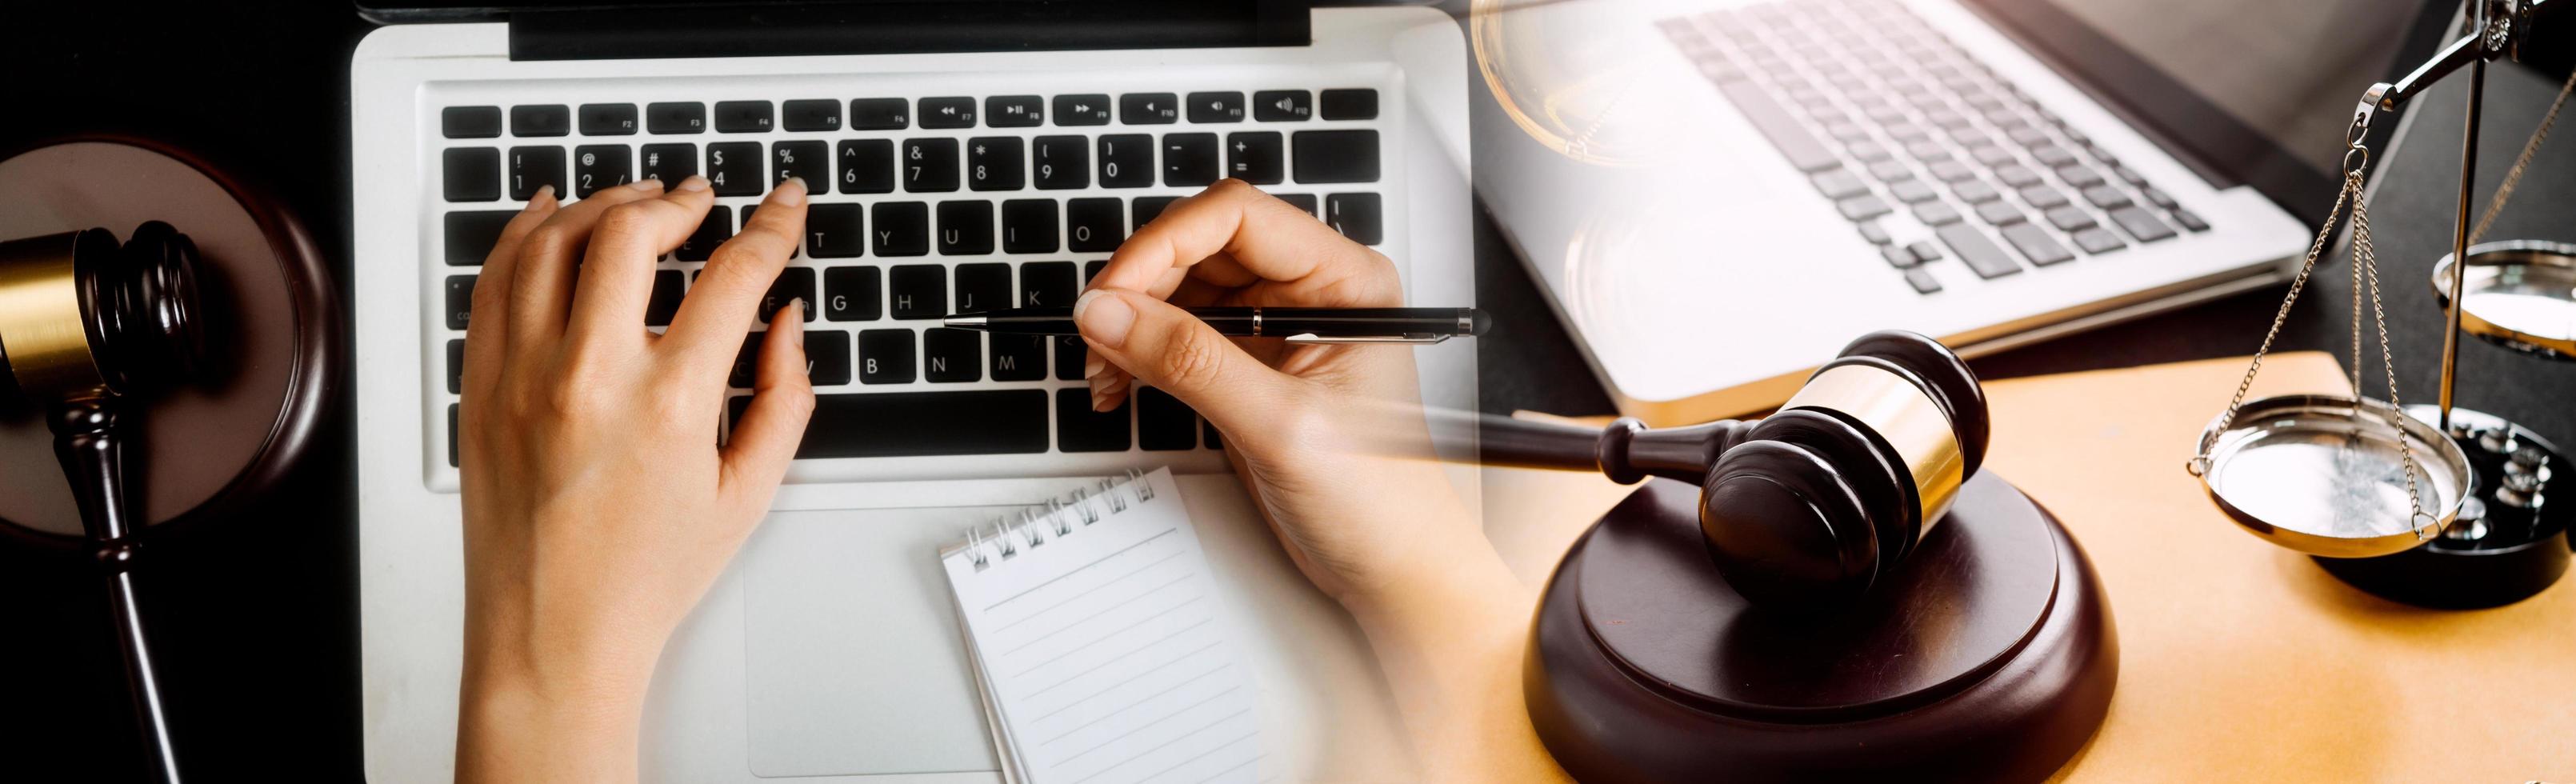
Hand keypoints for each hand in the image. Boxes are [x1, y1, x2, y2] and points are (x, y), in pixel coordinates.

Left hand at [453, 176, 814, 781]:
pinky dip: (525, 233)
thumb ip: (784, 397)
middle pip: (632, 233)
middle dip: (679, 200)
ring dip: (604, 205)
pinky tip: (553, 217)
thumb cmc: (644, 578)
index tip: (782, 205)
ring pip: (555, 241)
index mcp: (670, 404)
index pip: (732, 276)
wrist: (553, 633)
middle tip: (702, 199)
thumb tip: (787, 324)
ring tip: (637, 203)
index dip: (770, 226)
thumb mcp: (748, 493)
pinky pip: (496, 279)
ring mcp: (524, 375)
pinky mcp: (482, 385)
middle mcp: (590, 376)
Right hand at [1077, 180, 1476, 605]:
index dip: (1165, 243)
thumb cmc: (1381, 499)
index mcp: (1346, 281)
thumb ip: (1194, 365)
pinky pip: (1181, 335)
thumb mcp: (1282, 427)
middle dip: (1139, 287)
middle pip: (1201, 247)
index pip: (1238, 218)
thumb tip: (1114, 314)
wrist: (1393, 567)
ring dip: (1133, 322)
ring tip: (1105, 370)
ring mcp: (1279, 328)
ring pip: (1182, 289)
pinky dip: (1141, 354)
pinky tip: (1121, 384)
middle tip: (1098, 336)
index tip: (1114, 291)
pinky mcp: (1251, 366)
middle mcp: (1313, 291)